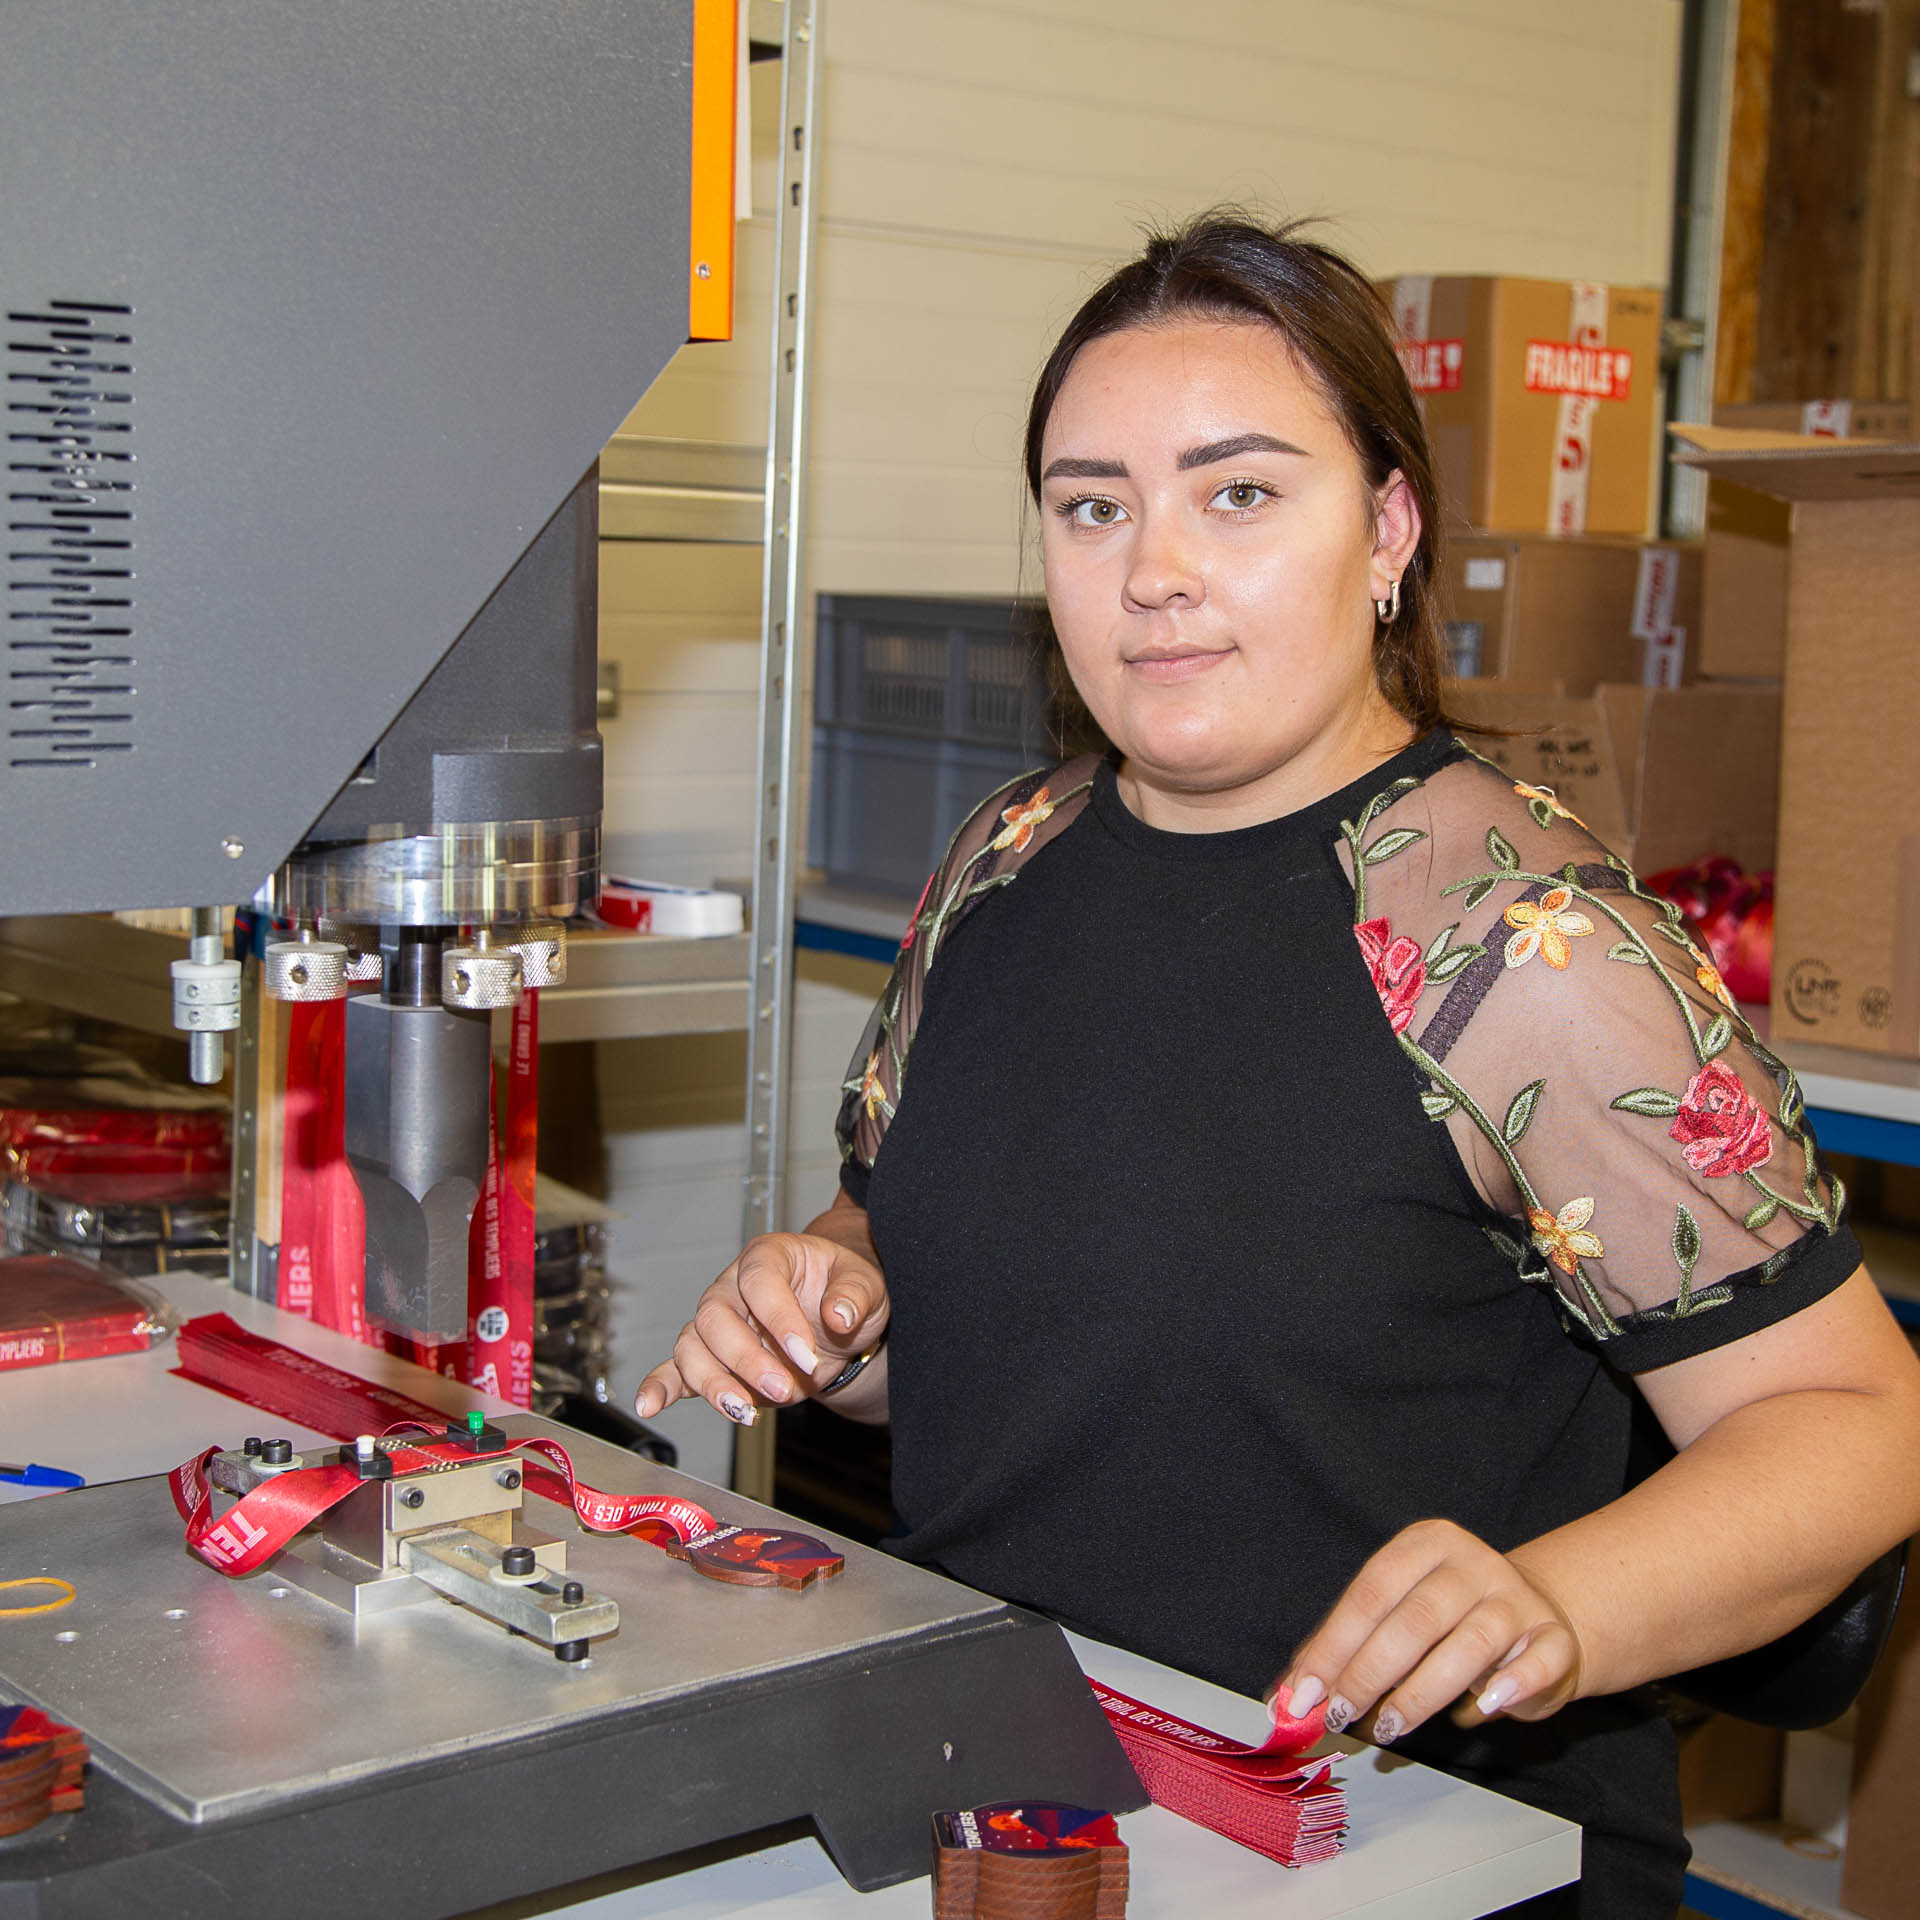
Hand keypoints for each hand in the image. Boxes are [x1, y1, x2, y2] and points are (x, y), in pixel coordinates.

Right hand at [633, 1232, 888, 1426]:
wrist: (838, 1320)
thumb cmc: (846, 1291)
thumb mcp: (867, 1285)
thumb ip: (855, 1295)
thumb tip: (839, 1315)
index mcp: (768, 1257)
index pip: (759, 1281)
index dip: (778, 1318)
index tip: (805, 1354)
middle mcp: (732, 1287)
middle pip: (716, 1317)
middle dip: (746, 1358)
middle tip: (783, 1387)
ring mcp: (716, 1323)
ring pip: (693, 1347)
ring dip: (714, 1382)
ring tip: (746, 1412)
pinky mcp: (712, 1358)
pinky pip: (676, 1369)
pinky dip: (661, 1386)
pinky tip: (649, 1404)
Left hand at [1273, 1520, 1584, 1745]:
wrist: (1534, 1617)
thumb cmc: (1449, 1621)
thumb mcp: (1398, 1616)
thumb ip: (1349, 1648)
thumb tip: (1289, 1694)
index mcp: (1425, 1544)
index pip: (1370, 1592)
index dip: (1333, 1644)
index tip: (1303, 1691)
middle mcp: (1473, 1563)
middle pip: (1414, 1619)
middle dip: (1369, 1672)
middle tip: (1340, 1713)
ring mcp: (1516, 1598)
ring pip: (1469, 1644)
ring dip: (1422, 1692)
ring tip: (1389, 1726)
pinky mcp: (1553, 1637)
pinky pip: (1537, 1661)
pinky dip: (1511, 1685)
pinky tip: (1482, 1706)